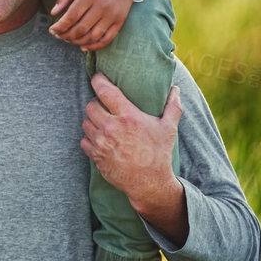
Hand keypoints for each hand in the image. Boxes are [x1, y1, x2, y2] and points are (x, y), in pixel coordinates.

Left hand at [49, 0, 137, 51]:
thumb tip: (53, 13)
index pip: (71, 17)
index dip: (60, 26)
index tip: (52, 30)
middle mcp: (102, 7)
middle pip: (81, 29)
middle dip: (66, 35)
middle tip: (58, 36)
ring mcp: (112, 15)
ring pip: (93, 36)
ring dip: (78, 41)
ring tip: (68, 40)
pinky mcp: (120, 21)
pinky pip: (107, 39)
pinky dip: (95, 46)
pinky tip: (84, 47)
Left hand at [80, 74, 188, 242]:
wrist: (149, 183)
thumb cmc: (159, 154)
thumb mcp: (168, 128)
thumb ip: (172, 106)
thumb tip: (175, 89)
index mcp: (128, 116)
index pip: (105, 90)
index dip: (98, 80)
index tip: (97, 77)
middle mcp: (111, 127)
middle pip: (90, 105)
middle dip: (96, 104)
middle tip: (104, 107)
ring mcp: (101, 142)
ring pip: (86, 122)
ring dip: (93, 121)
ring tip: (104, 124)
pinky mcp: (95, 155)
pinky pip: (84, 140)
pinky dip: (90, 138)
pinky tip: (101, 140)